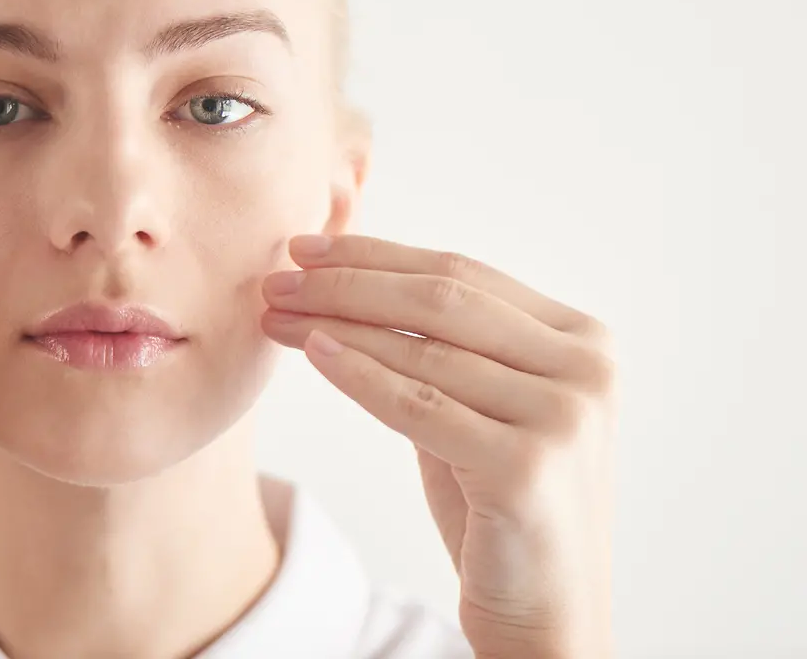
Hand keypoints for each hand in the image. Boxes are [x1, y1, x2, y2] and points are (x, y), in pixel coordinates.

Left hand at [261, 234, 614, 658]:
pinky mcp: (527, 468)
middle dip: (348, 283)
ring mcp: (564, 417)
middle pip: (441, 300)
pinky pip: (418, 406)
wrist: (546, 615)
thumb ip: (439, 347)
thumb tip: (343, 279)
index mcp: (583, 339)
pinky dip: (359, 373)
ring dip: (337, 323)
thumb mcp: (476, 407)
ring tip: (276, 314)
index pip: (462, 273)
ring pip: (424, 351)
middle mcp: (586, 370)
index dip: (376, 255)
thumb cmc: (501, 508)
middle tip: (277, 277)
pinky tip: (313, 351)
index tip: (307, 247)